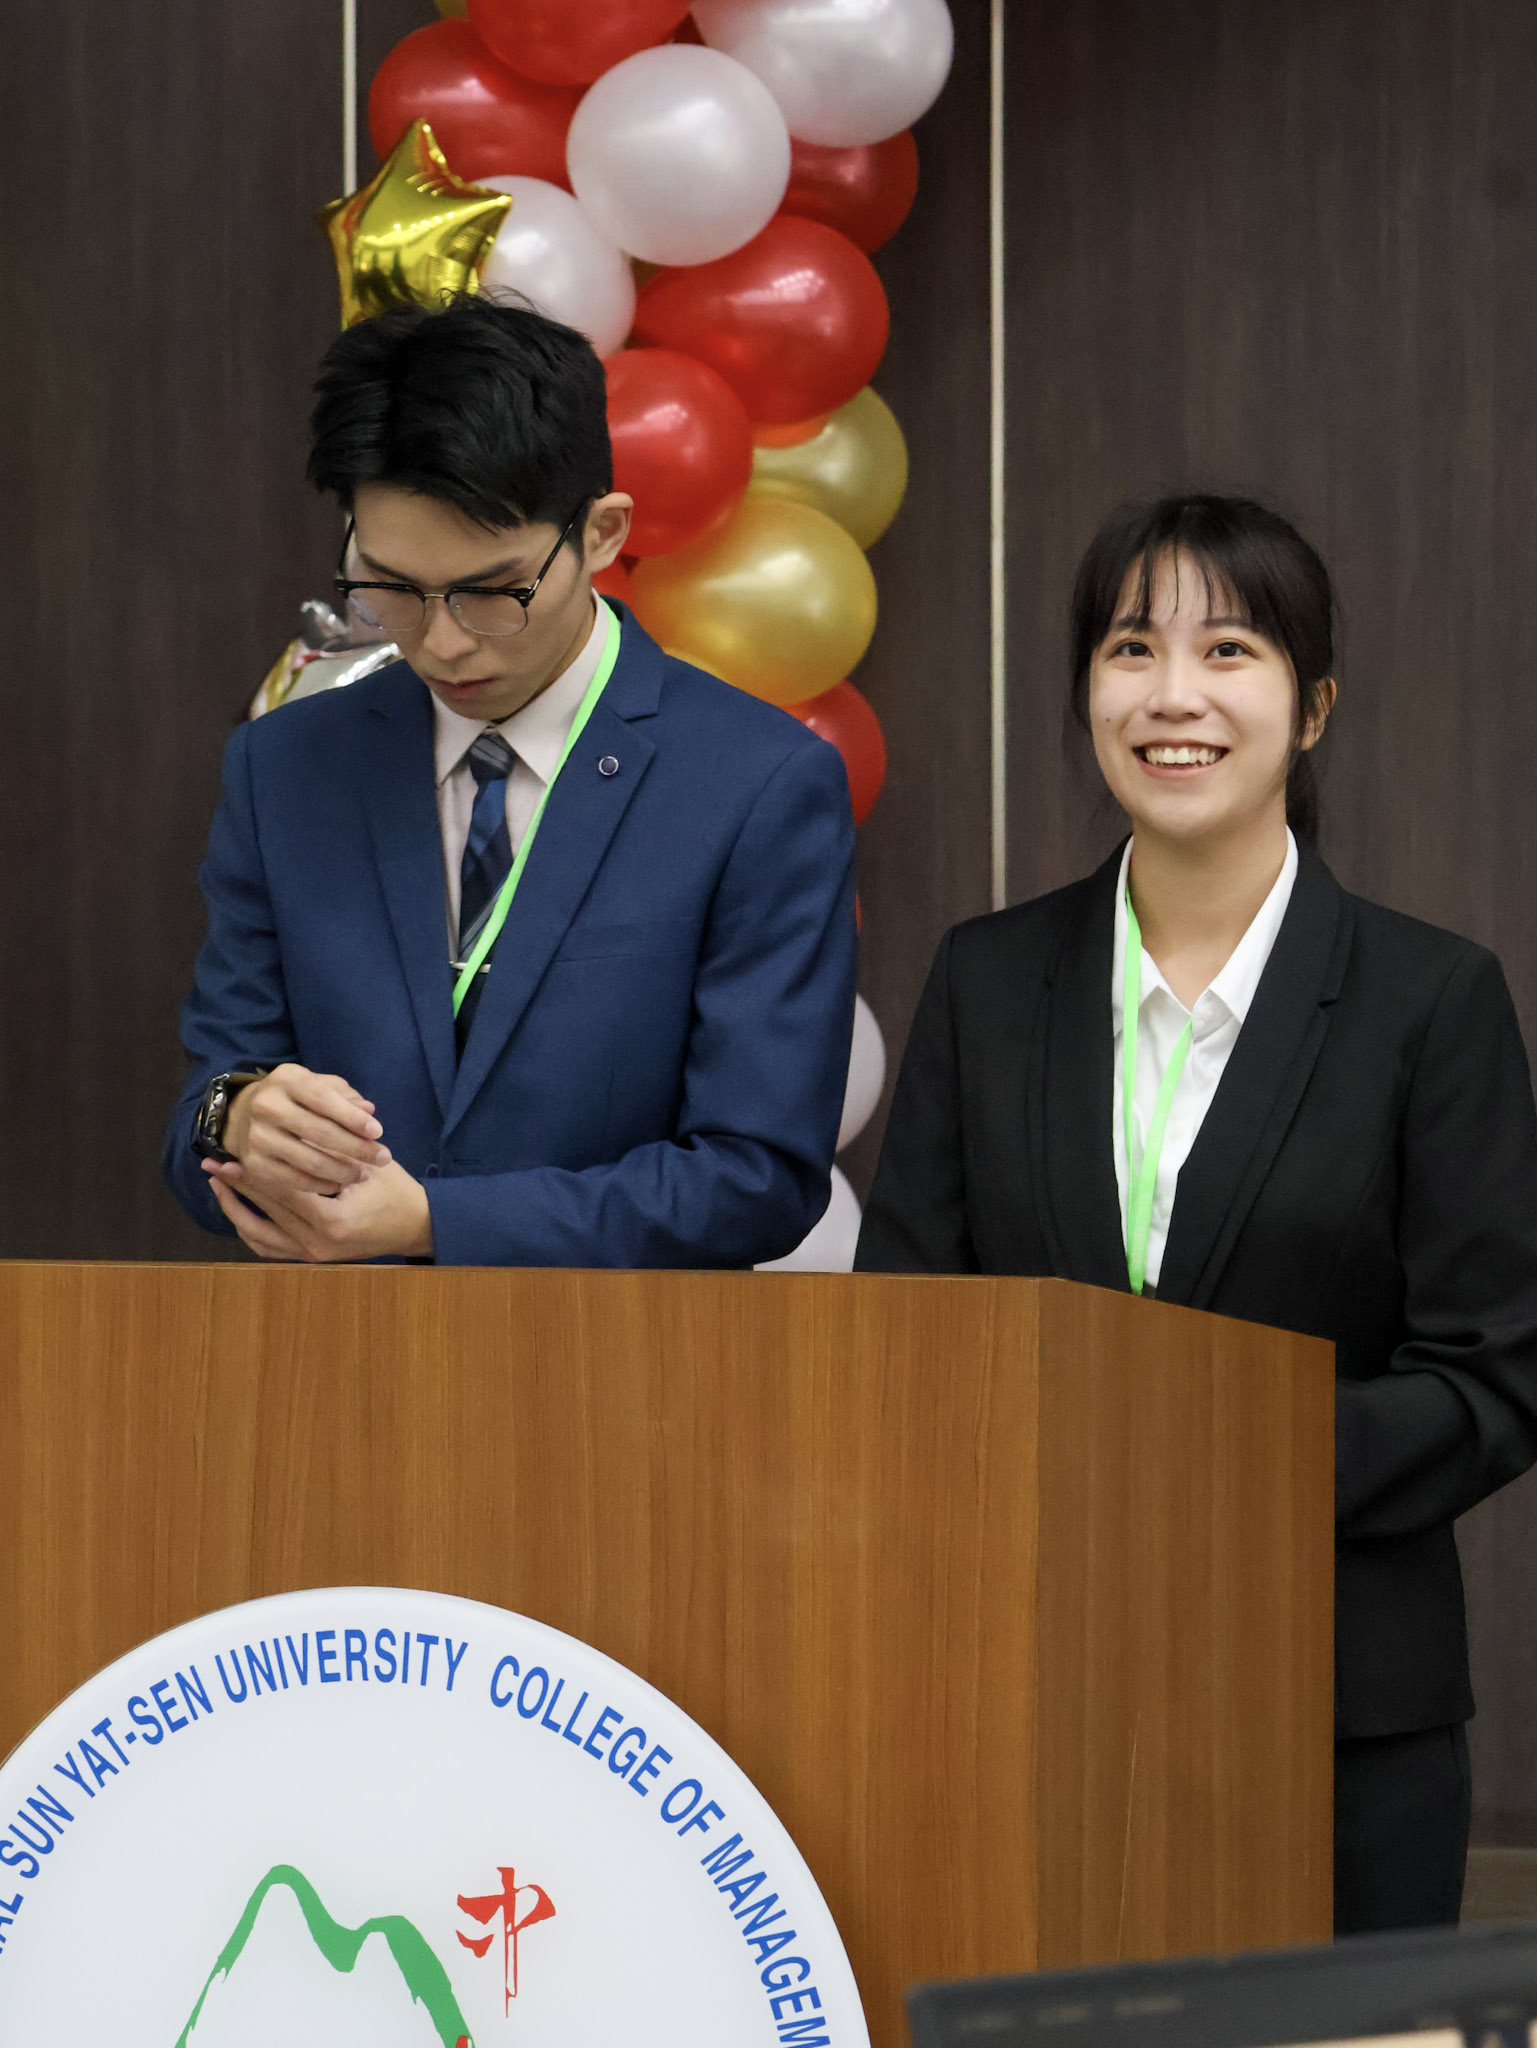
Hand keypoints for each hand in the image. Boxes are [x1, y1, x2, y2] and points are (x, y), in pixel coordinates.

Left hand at [205, 1158, 433, 1262]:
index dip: (254, 1171)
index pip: (282, 1190)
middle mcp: (317, 1243)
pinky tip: (237, 1209)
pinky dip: (250, 1230)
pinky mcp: (312, 1258)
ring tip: (217, 1185)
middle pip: (265, 1209)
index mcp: (332, 1220)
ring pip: (258, 1234)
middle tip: (214, 1164)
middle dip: (238, 1184)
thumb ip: (330, 1151)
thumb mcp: (367, 1164)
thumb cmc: (396, 1190)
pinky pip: (270, 1248)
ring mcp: (313, 1255)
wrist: (417, 1225)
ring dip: (235, 1208)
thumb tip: (289, 1129)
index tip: (231, 1154)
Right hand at [219, 1062, 388, 1200]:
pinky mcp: (253, 1165)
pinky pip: (294, 1181)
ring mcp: (256, 1137)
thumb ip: (344, 1096)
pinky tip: (340, 1184)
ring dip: (343, 1171)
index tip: (379, 1132)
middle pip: (319, 1132)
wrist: (244, 1116)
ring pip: (309, 1160)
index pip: (324, 1099)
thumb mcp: (319, 1086)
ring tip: (365, 1174)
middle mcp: (265, 1106)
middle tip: (384, 1158)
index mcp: (286, 1079)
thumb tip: (368, 1109)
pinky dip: (321, 1185)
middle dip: (356, 1147)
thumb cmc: (297, 1099)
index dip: (352, 1117)